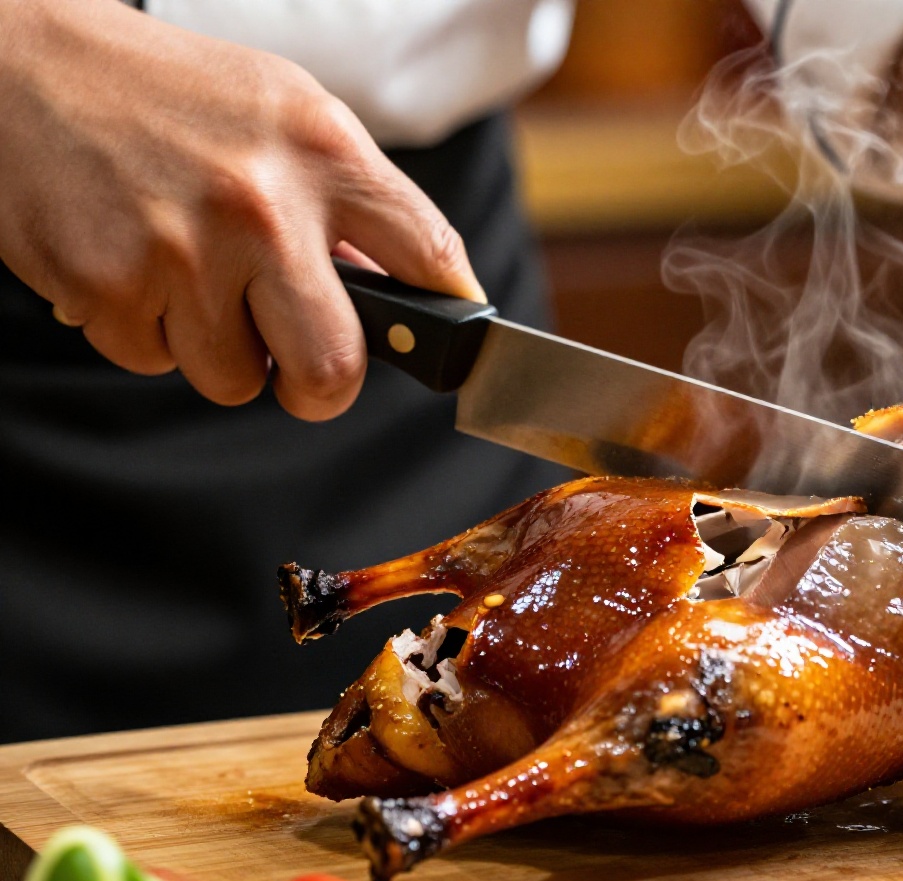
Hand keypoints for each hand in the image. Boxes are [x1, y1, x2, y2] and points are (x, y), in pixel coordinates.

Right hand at [0, 0, 483, 420]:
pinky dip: (146, 331)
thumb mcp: (283, 111)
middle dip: (324, 388)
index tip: (453, 347)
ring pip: (238, 380)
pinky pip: (155, 362)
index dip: (452, 322)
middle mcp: (263, 204)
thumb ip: (347, 198)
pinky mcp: (108, 288)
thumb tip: (400, 292)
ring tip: (188, 275)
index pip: (429, 256)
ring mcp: (184, 252)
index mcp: (323, 150)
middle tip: (305, 372)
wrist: (22, 63)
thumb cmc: (166, 94)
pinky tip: (133, 266)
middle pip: (336, 367)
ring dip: (218, 349)